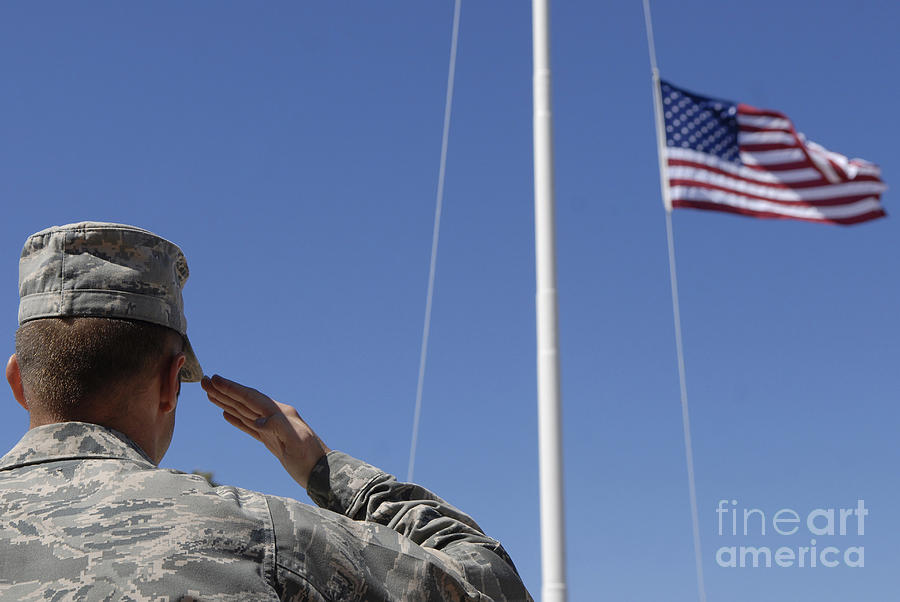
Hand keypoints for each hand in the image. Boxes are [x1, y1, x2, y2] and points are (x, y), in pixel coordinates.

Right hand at [200, 374, 330, 488]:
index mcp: (280, 412)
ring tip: (209, 394)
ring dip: (226, 402)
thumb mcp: (296, 441)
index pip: (251, 397)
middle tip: (204, 381)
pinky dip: (236, 419)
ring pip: (244, 411)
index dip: (232, 388)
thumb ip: (278, 427)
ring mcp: (272, 428)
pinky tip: (226, 414)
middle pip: (244, 400)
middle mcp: (275, 416)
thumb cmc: (311, 458)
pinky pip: (249, 426)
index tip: (214, 379)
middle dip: (224, 391)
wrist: (322, 474)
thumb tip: (256, 421)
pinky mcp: (271, 441)